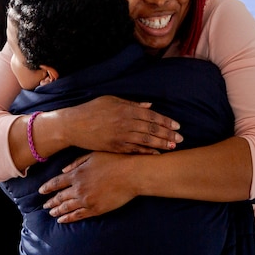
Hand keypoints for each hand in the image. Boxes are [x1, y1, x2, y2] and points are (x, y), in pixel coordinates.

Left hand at [39, 152, 137, 222]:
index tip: (41, 191)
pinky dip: (68, 218)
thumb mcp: (93, 155)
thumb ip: (77, 162)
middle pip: (60, 197)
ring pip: (67, 207)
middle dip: (51, 201)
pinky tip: (62, 220)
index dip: (47, 187)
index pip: (57, 182)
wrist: (131, 174)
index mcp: (77, 174)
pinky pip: (78, 216)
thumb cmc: (115, 160)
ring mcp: (87, 200)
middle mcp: (79, 188)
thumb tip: (63, 170)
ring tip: (51, 213)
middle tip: (44, 205)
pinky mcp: (96, 209)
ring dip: (57, 211)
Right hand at [61, 95, 181, 153]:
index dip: (166, 121)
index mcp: (126, 109)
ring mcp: (120, 136)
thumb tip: (150, 106)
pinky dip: (146, 152)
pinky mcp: (114, 147)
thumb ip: (132, 104)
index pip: (151, 116)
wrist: (74, 125)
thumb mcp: (112, 100)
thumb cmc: (92, 109)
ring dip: (161, 144)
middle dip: (167, 134)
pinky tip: (156, 154)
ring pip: (145, 141)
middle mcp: (125, 123)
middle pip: (151, 129)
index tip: (177, 126)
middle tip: (180, 139)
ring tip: (173, 147)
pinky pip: (134, 150)